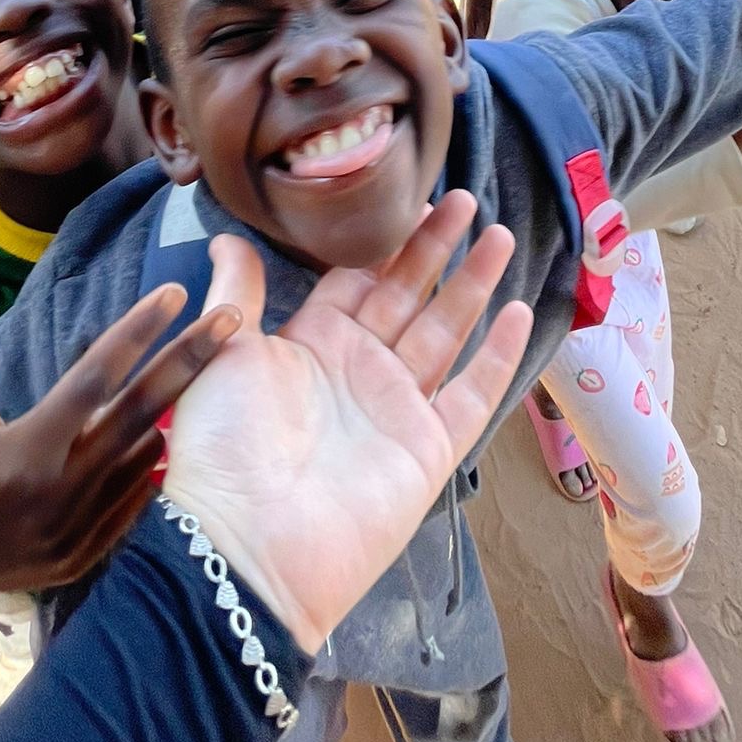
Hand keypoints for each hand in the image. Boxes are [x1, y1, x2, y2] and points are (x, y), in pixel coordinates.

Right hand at [0, 285, 237, 611]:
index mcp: (24, 457)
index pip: (94, 382)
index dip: (136, 333)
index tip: (176, 291)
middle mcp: (58, 496)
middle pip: (140, 415)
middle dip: (190, 362)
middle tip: (234, 316)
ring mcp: (76, 533)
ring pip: (145, 460)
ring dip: (182, 412)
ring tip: (219, 362)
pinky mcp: (84, 558)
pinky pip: (135, 503)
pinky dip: (157, 466)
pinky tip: (179, 432)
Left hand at [164, 192, 531, 653]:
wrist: (251, 543)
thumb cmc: (227, 446)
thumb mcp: (224, 352)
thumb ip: (236, 292)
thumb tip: (227, 237)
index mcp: (311, 344)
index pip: (356, 280)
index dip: (383, 242)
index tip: (410, 198)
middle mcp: (359, 370)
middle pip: (406, 295)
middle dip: (435, 248)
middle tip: (462, 198)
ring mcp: (397, 408)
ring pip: (445, 330)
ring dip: (472, 283)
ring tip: (499, 234)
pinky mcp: (430, 447)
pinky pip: (472, 392)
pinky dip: (497, 355)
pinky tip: (517, 311)